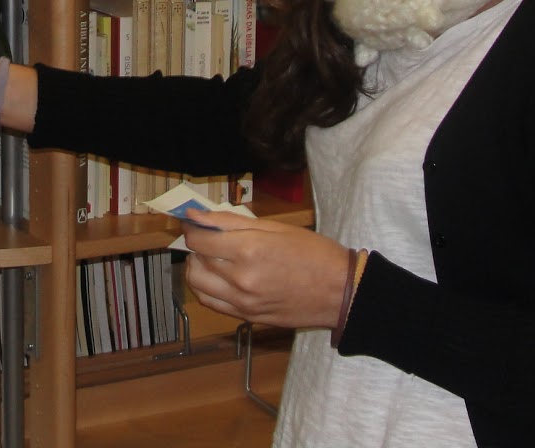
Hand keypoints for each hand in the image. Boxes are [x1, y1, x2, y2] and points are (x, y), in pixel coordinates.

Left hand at [181, 214, 349, 330]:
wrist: (341, 292)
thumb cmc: (313, 253)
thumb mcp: (274, 226)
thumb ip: (230, 221)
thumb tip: (195, 215)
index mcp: (248, 250)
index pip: (198, 239)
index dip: (192, 227)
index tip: (196, 221)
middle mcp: (241, 279)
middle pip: (194, 262)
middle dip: (196, 246)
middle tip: (208, 238)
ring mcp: (243, 302)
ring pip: (197, 285)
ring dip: (198, 268)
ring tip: (213, 258)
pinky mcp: (248, 317)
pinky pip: (212, 303)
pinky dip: (207, 288)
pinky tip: (220, 278)